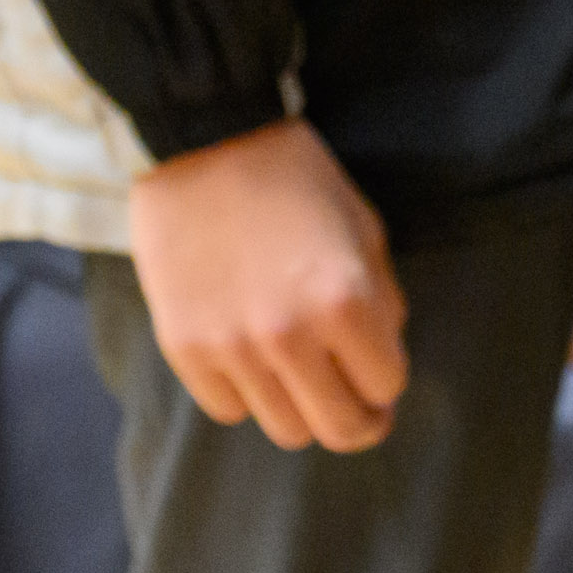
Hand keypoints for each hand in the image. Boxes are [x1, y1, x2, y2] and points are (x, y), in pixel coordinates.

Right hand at [125, 119, 410, 451]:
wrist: (205, 144)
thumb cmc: (297, 180)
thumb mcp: (364, 229)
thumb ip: (382, 302)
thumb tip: (383, 362)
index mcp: (345, 303)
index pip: (386, 386)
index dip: (388, 379)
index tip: (379, 369)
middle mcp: (288, 336)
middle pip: (337, 429)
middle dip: (358, 421)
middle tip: (358, 406)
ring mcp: (231, 348)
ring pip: (283, 429)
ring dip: (301, 407)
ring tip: (301, 371)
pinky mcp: (183, 349)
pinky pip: (228, 410)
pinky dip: (246, 393)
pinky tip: (251, 357)